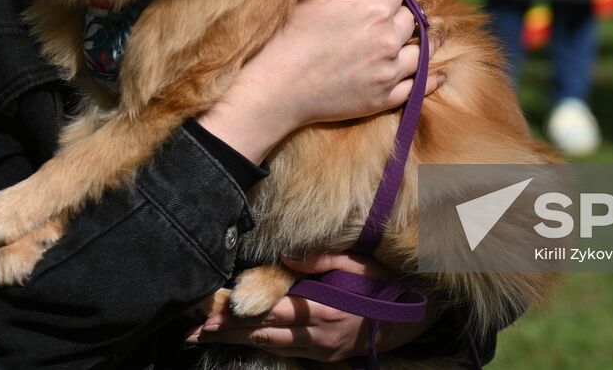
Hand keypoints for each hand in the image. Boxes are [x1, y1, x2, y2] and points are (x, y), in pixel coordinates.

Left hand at [190, 251, 437, 363]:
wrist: (421, 317)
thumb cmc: (390, 284)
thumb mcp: (363, 263)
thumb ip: (325, 259)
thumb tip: (288, 256)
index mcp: (326, 309)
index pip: (270, 310)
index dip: (238, 311)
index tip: (209, 308)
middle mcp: (319, 335)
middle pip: (262, 333)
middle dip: (226, 332)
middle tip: (191, 330)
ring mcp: (322, 350)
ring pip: (269, 346)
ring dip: (236, 342)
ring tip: (204, 337)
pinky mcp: (326, 357)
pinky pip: (286, 352)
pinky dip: (260, 347)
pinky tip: (243, 342)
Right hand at [197, 0, 442, 163]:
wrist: (280, 86)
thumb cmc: (294, 37)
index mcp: (375, 12)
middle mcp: (388, 41)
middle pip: (411, 22)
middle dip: (404, 16)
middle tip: (395, 18)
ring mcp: (388, 72)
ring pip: (421, 54)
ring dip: (425, 45)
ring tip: (430, 40)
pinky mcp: (384, 98)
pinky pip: (417, 88)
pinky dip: (429, 81)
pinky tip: (436, 77)